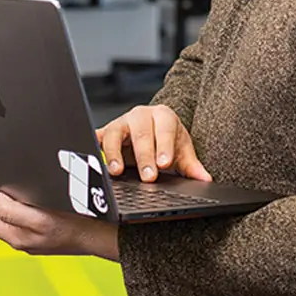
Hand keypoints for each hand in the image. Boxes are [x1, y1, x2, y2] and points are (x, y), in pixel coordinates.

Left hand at [0, 180, 119, 260]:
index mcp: (16, 236)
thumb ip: (13, 211)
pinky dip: (7, 202)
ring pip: (2, 215)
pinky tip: (12, 193)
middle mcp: (21, 236)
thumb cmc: (76, 228)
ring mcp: (31, 234)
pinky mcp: (42, 228)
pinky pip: (16, 214)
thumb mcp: (41, 218)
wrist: (102, 235)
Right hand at [97, 104, 211, 182]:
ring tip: (117, 171)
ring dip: (115, 153)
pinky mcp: (106, 132)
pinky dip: (93, 146)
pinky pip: (97, 137)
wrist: (153, 129)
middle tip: (148, 177)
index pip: (164, 129)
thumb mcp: (181, 151)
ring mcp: (121, 122)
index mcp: (163, 116)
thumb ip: (192, 166)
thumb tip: (205, 179)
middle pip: (141, 133)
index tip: (164, 163)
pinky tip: (90, 157)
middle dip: (144, 156)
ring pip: (115, 133)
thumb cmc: (167, 139)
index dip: (164, 146)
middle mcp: (141, 115)